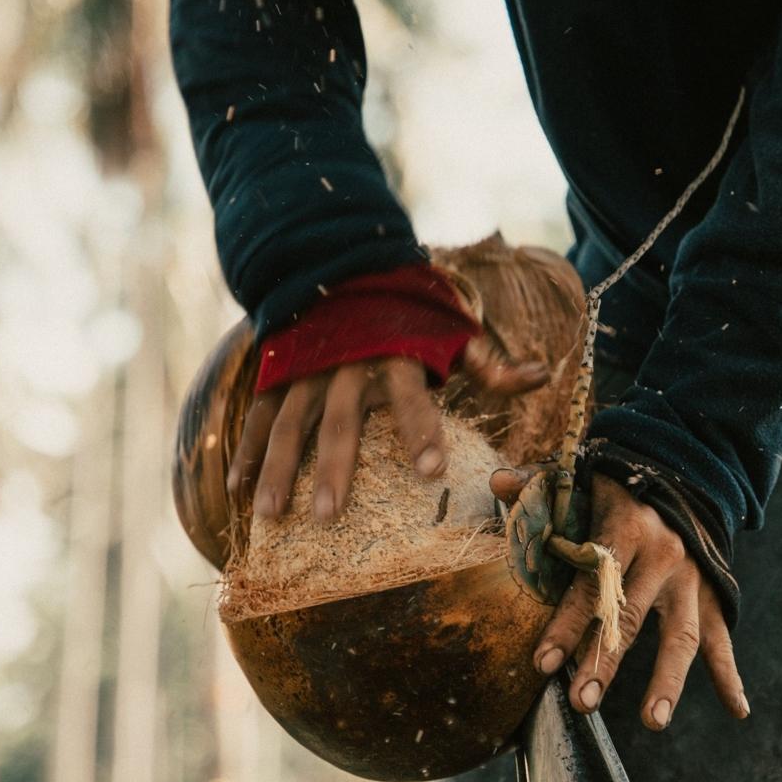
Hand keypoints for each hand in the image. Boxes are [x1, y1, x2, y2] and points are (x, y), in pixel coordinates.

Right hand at [229, 334, 547, 519]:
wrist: (343, 266)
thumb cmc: (410, 314)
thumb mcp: (452, 332)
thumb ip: (492, 364)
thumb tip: (544, 375)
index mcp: (396, 354)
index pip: (411, 396)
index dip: (421, 429)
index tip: (431, 470)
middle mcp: (347, 364)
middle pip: (339, 421)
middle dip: (333, 468)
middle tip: (329, 516)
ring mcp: (306, 370)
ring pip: (289, 423)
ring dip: (278, 470)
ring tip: (271, 516)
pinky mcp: (277, 374)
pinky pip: (259, 416)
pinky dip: (248, 452)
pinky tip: (238, 492)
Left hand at [491, 469, 748, 731]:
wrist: (686, 472)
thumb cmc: (618, 488)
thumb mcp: (582, 480)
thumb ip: (540, 487)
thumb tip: (496, 480)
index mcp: (626, 527)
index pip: (592, 583)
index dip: (567, 624)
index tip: (543, 664)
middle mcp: (664, 556)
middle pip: (631, 618)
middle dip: (605, 662)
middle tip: (583, 703)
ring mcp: (693, 580)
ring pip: (682, 635)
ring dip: (668, 680)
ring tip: (654, 721)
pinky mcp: (714, 593)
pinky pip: (722, 638)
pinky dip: (731, 674)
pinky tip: (738, 709)